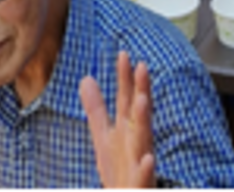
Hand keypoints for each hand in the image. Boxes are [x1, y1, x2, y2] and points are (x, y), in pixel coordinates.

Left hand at [80, 51, 155, 188]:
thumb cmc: (120, 171)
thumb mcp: (104, 137)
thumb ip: (96, 109)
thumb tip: (86, 78)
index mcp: (128, 130)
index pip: (126, 100)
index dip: (125, 78)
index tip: (123, 54)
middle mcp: (137, 143)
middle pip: (139, 114)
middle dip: (141, 91)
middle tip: (142, 66)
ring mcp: (140, 165)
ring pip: (144, 141)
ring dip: (144, 121)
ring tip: (142, 100)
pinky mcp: (140, 185)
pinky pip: (145, 177)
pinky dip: (147, 168)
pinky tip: (148, 159)